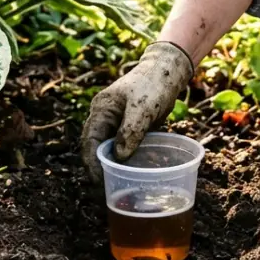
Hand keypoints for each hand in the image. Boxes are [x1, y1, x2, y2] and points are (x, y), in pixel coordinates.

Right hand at [80, 41, 193, 181]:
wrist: (169, 73)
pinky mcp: (130, 126)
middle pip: (97, 146)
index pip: (90, 140)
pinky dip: (129, 157)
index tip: (98, 180)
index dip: (92, 162)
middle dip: (100, 166)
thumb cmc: (154, 85)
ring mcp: (117, 121)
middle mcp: (105, 116)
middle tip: (107, 187)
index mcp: (102, 110)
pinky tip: (135, 170)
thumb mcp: (142, 108)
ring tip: (119, 183)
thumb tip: (119, 157)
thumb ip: (130, 131)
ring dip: (115, 164)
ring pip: (111, 147)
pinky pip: (125, 145)